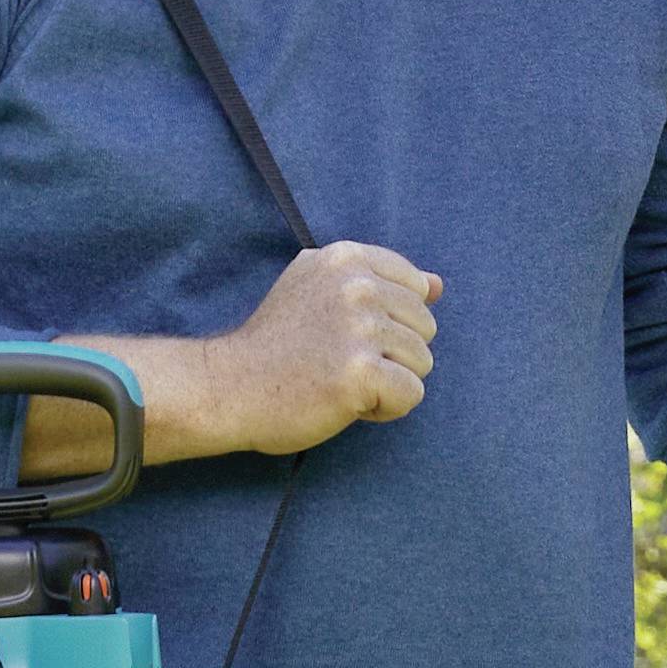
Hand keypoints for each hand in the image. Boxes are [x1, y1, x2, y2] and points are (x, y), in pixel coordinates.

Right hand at [41, 242, 441, 469]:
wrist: (228, 387)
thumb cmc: (276, 344)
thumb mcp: (319, 290)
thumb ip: (380, 282)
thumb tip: (438, 284)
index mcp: (346, 258)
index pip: (415, 285)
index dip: (391, 319)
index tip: (344, 332)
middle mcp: (356, 285)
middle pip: (424, 326)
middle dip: (392, 353)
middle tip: (338, 362)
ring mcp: (359, 328)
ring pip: (422, 362)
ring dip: (388, 382)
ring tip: (340, 381)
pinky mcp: (360, 372)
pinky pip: (411, 394)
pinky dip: (385, 409)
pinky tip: (346, 403)